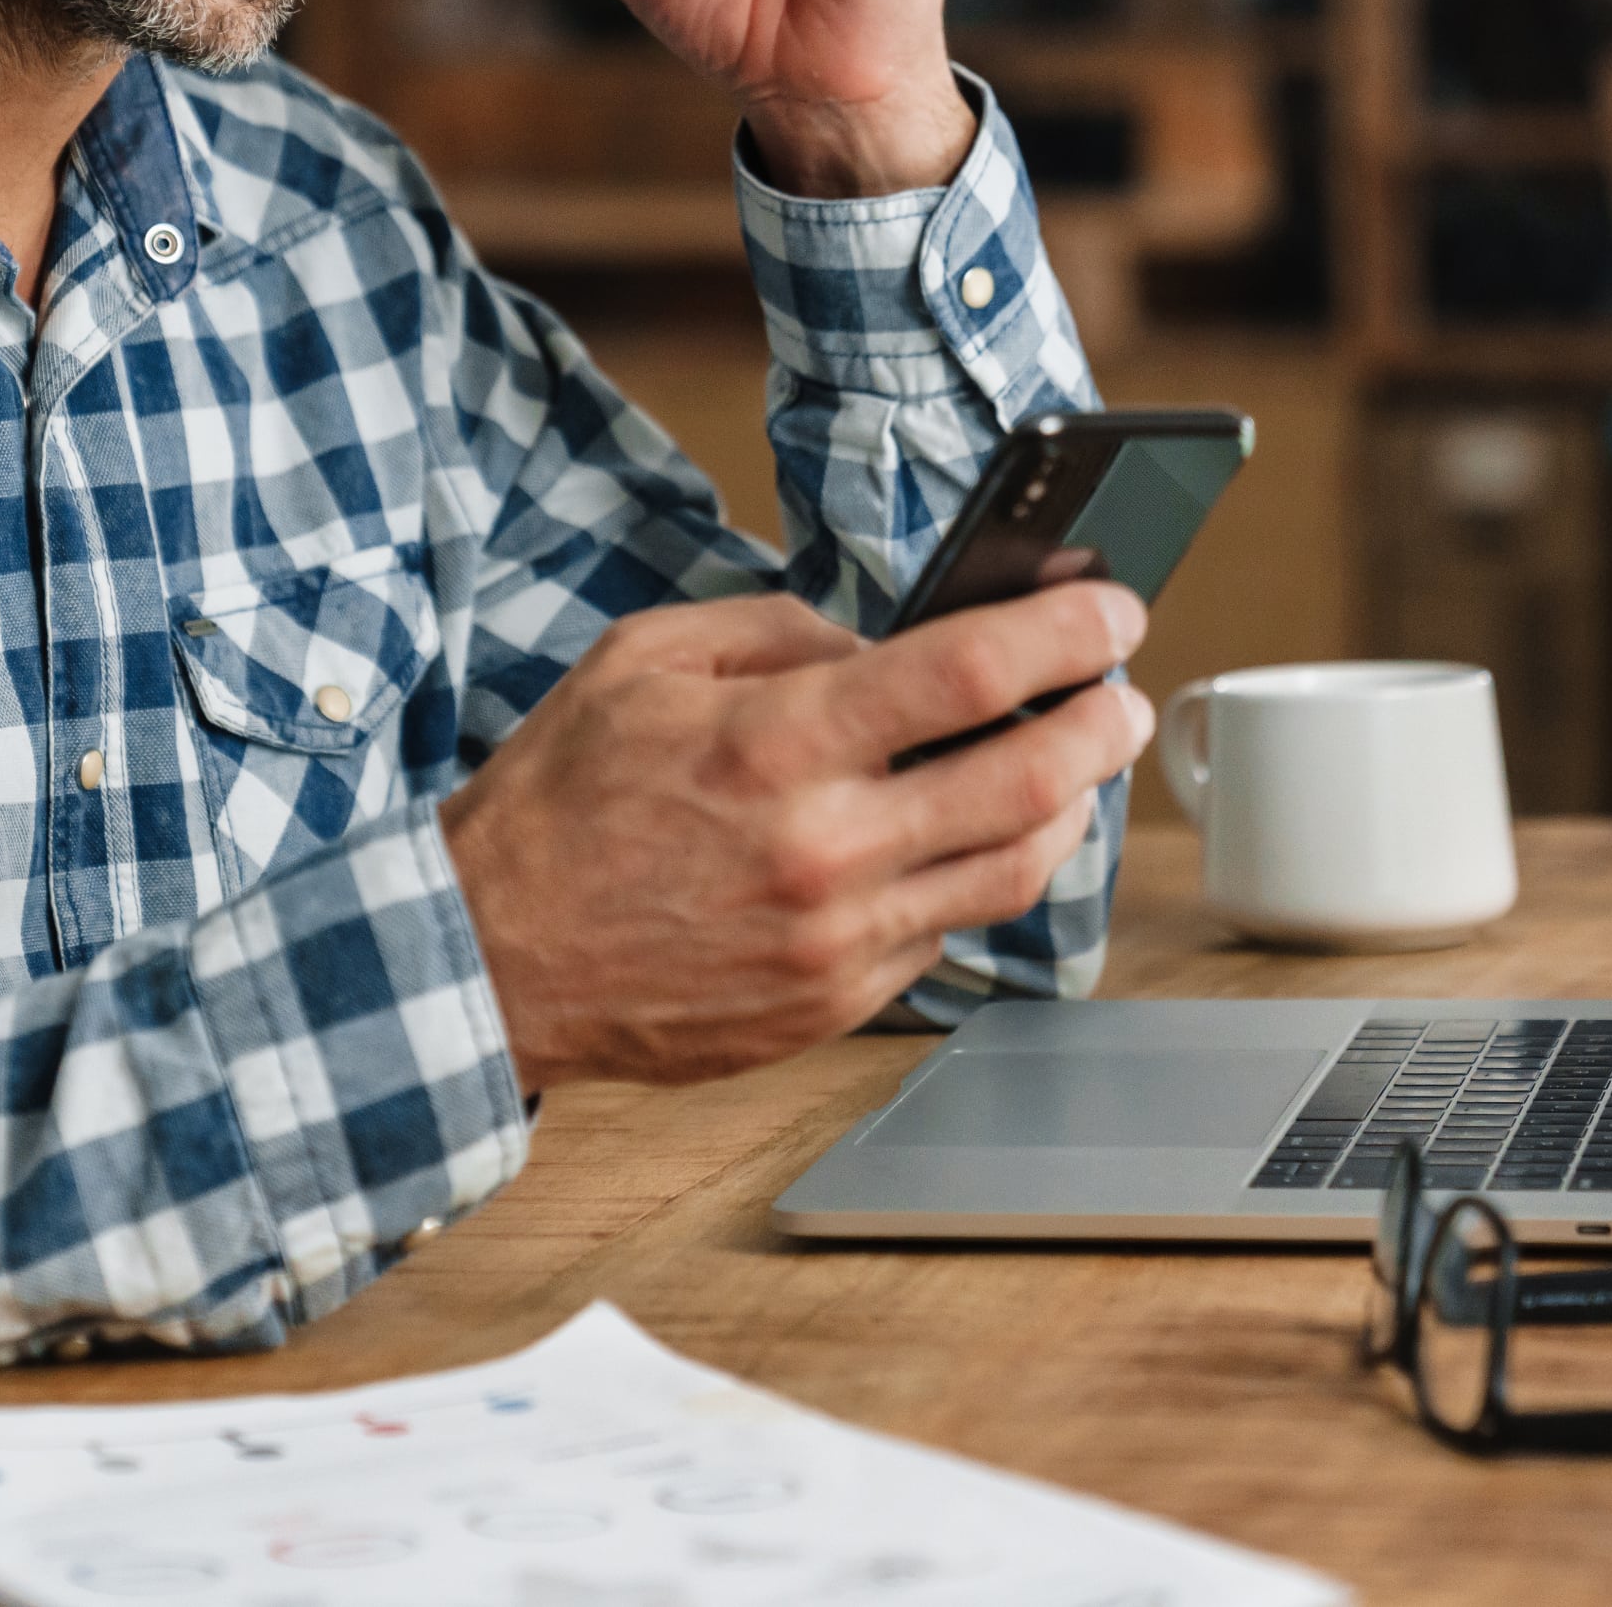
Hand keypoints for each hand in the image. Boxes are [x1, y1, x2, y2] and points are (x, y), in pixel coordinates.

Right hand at [436, 582, 1151, 1093]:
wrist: (490, 958)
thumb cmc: (558, 800)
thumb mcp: (644, 658)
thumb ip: (778, 630)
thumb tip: (883, 642)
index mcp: (775, 744)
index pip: (970, 674)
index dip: (1066, 634)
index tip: (1114, 609)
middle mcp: (823, 849)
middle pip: (1029, 781)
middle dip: (1103, 724)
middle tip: (1121, 693)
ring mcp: (838, 941)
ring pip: (1014, 872)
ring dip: (1066, 808)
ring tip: (1069, 763)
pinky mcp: (834, 1003)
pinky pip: (947, 932)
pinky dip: (974, 875)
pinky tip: (962, 837)